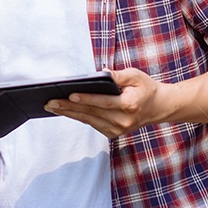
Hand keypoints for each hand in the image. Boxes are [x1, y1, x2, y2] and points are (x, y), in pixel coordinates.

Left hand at [44, 67, 173, 137]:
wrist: (157, 107)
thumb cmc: (145, 88)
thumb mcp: (135, 76)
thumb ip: (118, 75)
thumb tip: (100, 73)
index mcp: (129, 105)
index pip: (103, 102)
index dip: (86, 99)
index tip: (70, 95)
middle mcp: (123, 121)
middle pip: (91, 113)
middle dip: (69, 107)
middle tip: (50, 102)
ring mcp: (118, 130)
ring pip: (88, 120)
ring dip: (69, 113)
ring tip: (52, 106)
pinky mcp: (113, 133)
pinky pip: (92, 124)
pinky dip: (78, 117)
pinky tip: (65, 110)